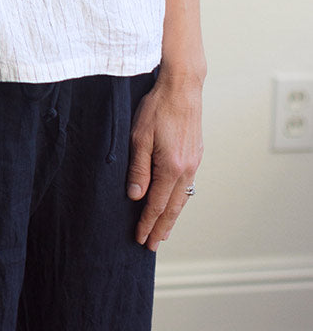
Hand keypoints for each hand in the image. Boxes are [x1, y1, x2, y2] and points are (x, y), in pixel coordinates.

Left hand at [126, 71, 203, 250]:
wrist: (182, 87)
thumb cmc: (158, 107)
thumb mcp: (139, 137)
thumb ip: (138, 168)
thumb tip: (135, 196)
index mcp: (171, 167)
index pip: (156, 204)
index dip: (147, 222)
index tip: (139, 238)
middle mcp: (186, 169)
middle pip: (173, 207)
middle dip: (161, 228)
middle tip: (152, 245)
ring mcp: (194, 161)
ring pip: (182, 197)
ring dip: (172, 216)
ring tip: (163, 231)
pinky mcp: (196, 154)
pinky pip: (188, 185)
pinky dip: (179, 199)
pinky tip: (174, 201)